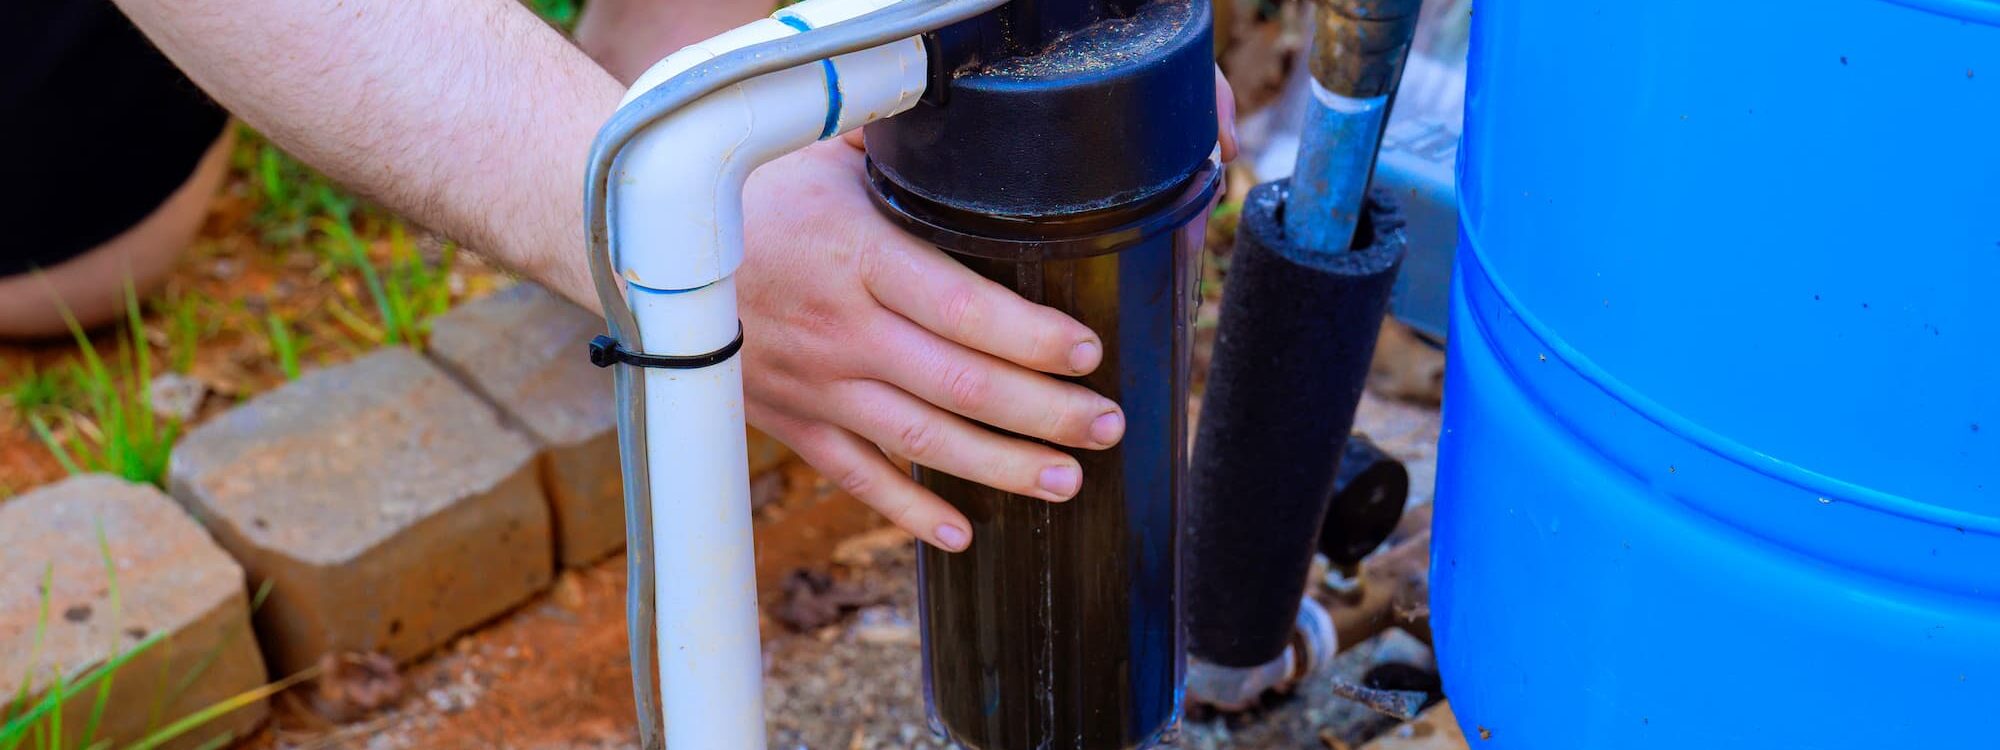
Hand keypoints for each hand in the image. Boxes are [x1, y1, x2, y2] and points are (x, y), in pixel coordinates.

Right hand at [737, 142, 1118, 551]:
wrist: (645, 250)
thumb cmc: (752, 192)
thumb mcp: (829, 156)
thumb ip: (906, 156)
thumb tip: (986, 130)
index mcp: (857, 256)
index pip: (962, 308)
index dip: (1031, 338)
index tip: (1087, 353)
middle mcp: (840, 328)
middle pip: (960, 384)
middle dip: (1045, 411)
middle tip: (1106, 425)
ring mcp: (815, 383)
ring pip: (920, 440)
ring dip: (1000, 467)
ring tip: (1066, 480)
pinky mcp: (790, 420)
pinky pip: (855, 477)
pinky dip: (908, 510)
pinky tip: (960, 534)